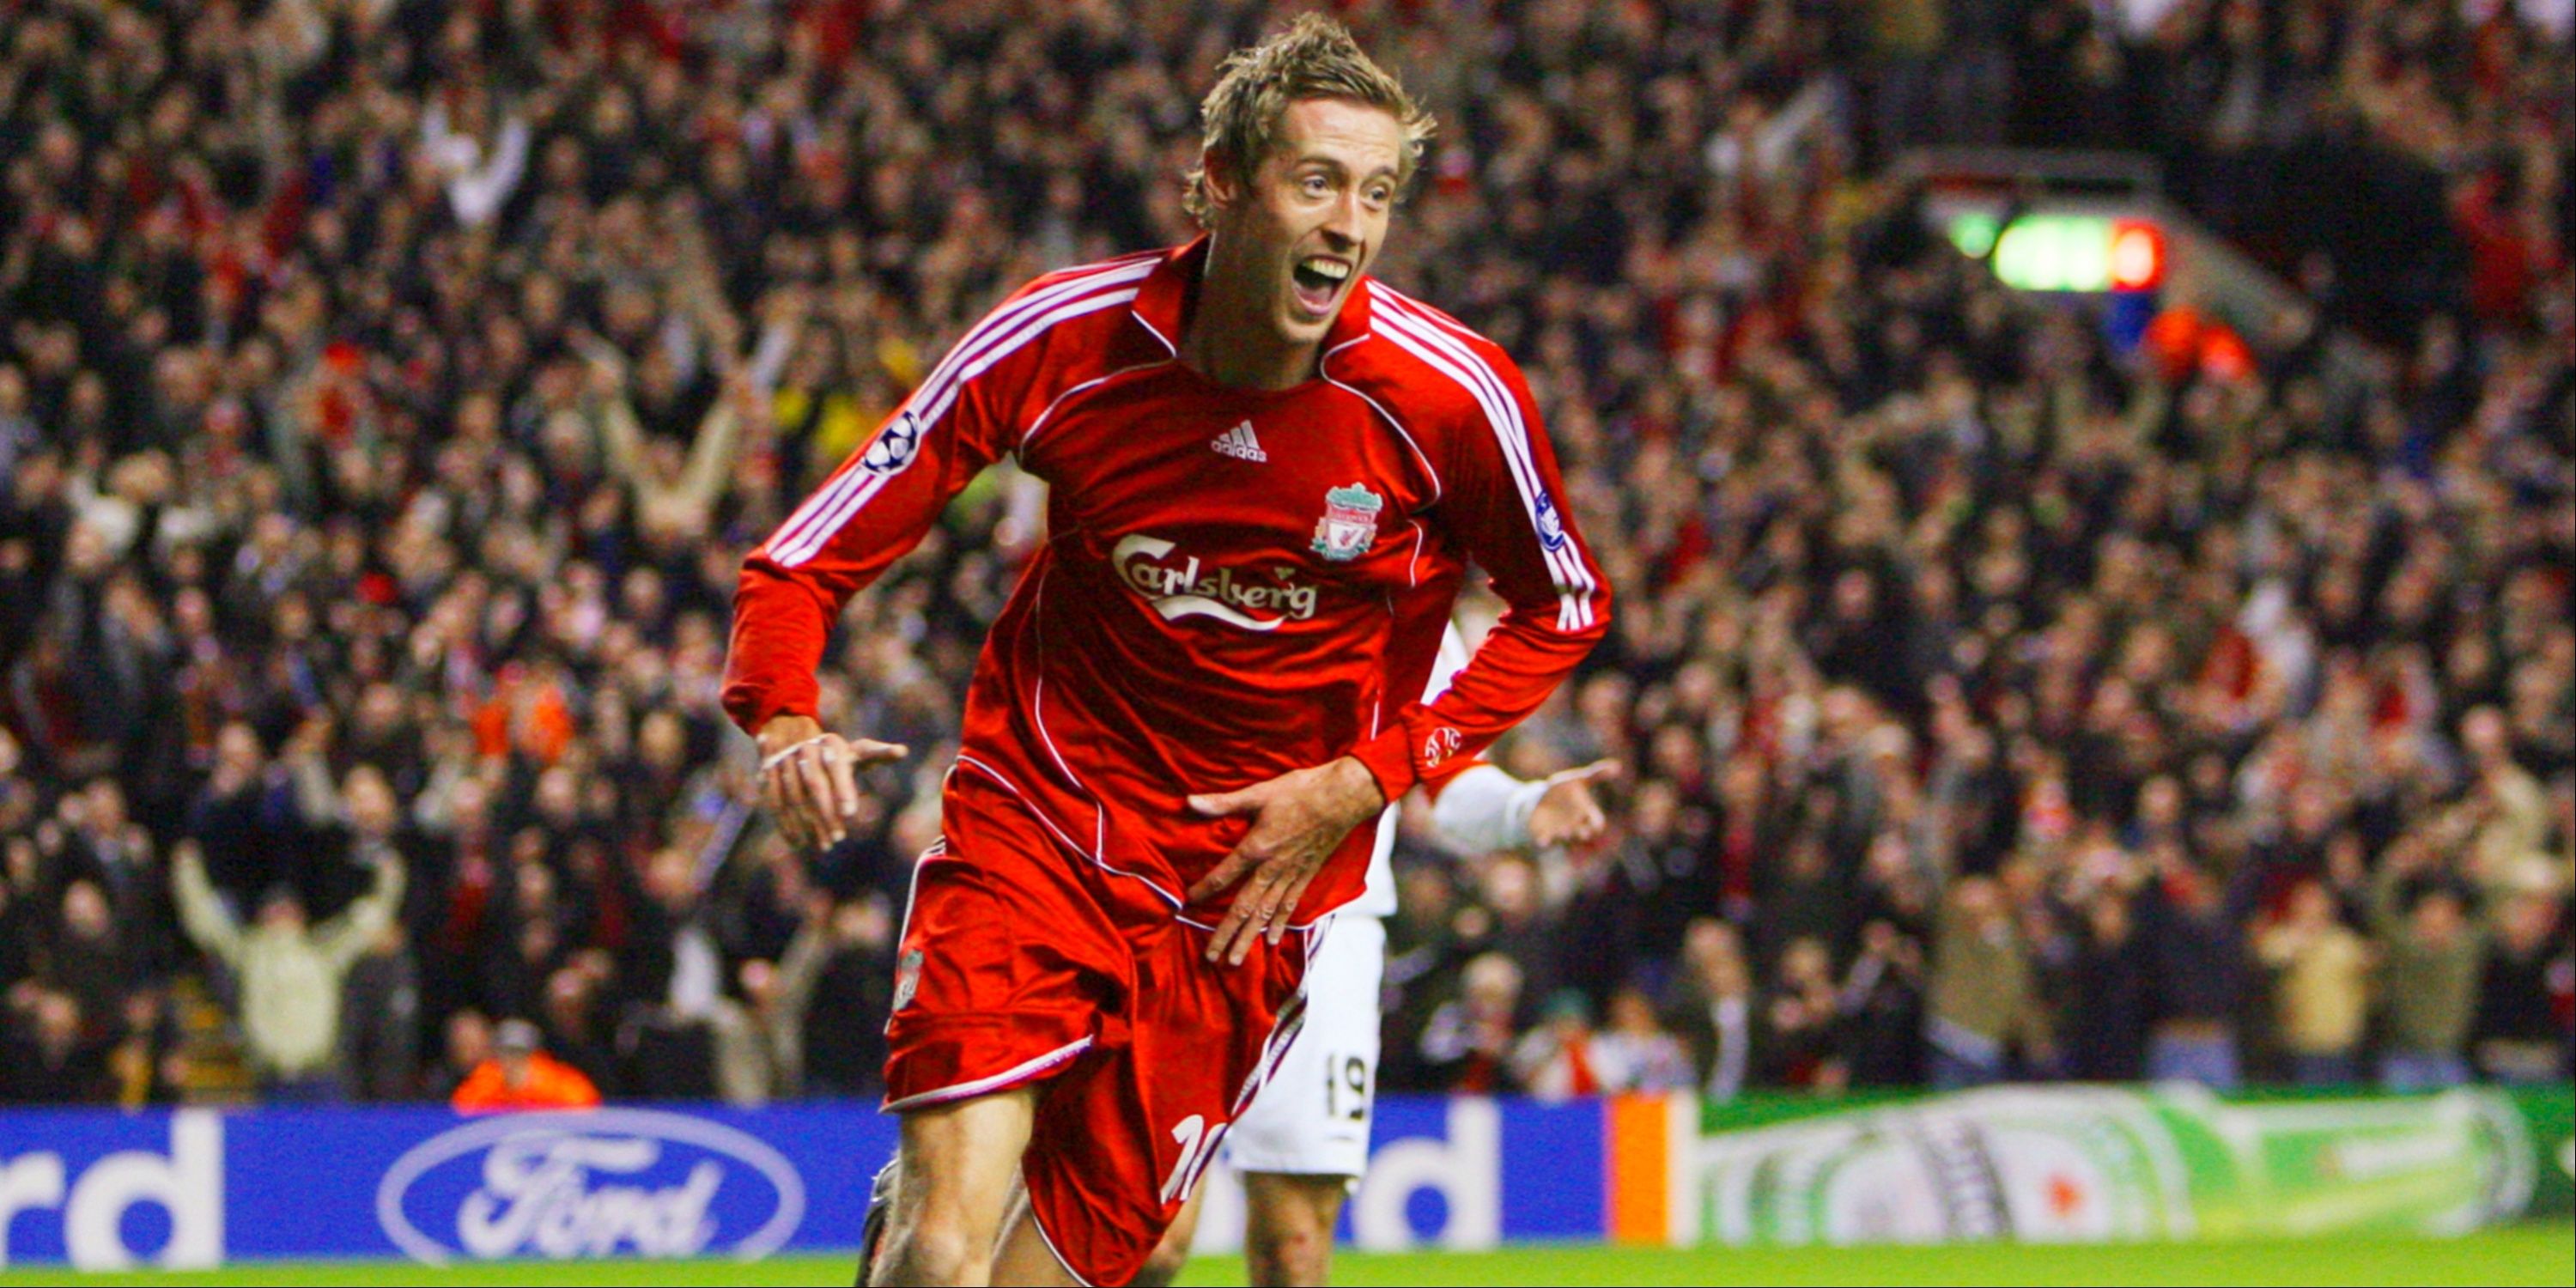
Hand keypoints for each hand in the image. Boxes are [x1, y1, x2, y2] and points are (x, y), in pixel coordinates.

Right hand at [756, 715, 907, 850]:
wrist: (792, 734)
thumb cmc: (835, 753)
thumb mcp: (857, 751)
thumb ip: (878, 754)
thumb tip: (902, 751)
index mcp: (832, 743)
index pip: (837, 766)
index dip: (843, 789)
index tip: (851, 814)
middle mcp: (806, 749)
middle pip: (814, 784)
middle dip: (825, 813)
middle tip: (837, 839)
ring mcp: (784, 759)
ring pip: (793, 795)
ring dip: (807, 824)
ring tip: (822, 845)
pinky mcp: (767, 772)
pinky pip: (774, 800)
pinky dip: (785, 823)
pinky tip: (798, 842)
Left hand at [1185, 757, 1385, 964]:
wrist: (1344, 798)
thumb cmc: (1300, 791)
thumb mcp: (1258, 793)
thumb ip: (1223, 803)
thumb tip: (1189, 802)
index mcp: (1257, 847)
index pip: (1223, 876)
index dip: (1203, 890)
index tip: (1187, 903)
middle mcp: (1272, 868)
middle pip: (1244, 907)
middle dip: (1226, 934)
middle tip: (1211, 957)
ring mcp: (1291, 875)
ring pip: (1265, 914)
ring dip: (1249, 938)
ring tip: (1235, 960)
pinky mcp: (1307, 875)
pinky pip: (1289, 906)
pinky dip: (1279, 924)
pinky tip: (1271, 940)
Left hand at [1527, 759, 1617, 846]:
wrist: (1540, 798)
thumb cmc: (1563, 790)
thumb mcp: (1579, 780)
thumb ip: (1597, 774)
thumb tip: (1618, 765)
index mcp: (1586, 814)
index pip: (1597, 822)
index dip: (1597, 824)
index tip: (1597, 825)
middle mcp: (1575, 825)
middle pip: (1583, 833)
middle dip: (1584, 833)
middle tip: (1584, 833)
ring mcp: (1560, 831)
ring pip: (1566, 838)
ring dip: (1566, 837)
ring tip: (1565, 834)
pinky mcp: (1544, 834)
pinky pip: (1546, 840)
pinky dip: (1545, 841)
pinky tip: (1543, 841)